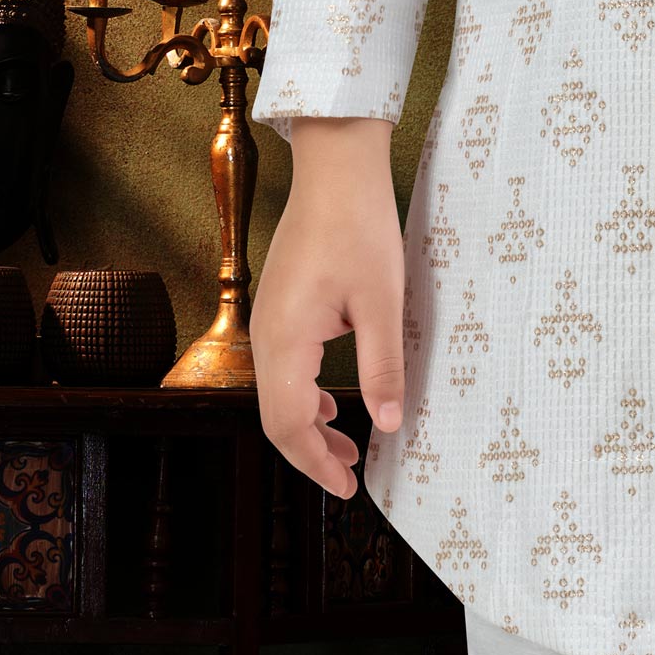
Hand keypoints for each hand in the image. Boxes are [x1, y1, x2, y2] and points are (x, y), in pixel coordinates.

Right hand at [249, 116, 404, 498]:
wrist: (336, 166)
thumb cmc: (359, 225)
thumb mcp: (381, 302)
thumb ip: (382, 367)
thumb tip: (388, 423)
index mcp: (285, 339)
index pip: (288, 424)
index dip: (315, 462)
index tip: (346, 489)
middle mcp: (266, 334)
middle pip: (276, 415)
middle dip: (311, 451)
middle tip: (349, 478)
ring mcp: (269, 319)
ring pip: (278, 393)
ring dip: (308, 425)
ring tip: (348, 446)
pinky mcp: (280, 306)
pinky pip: (283, 367)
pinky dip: (304, 395)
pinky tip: (331, 401)